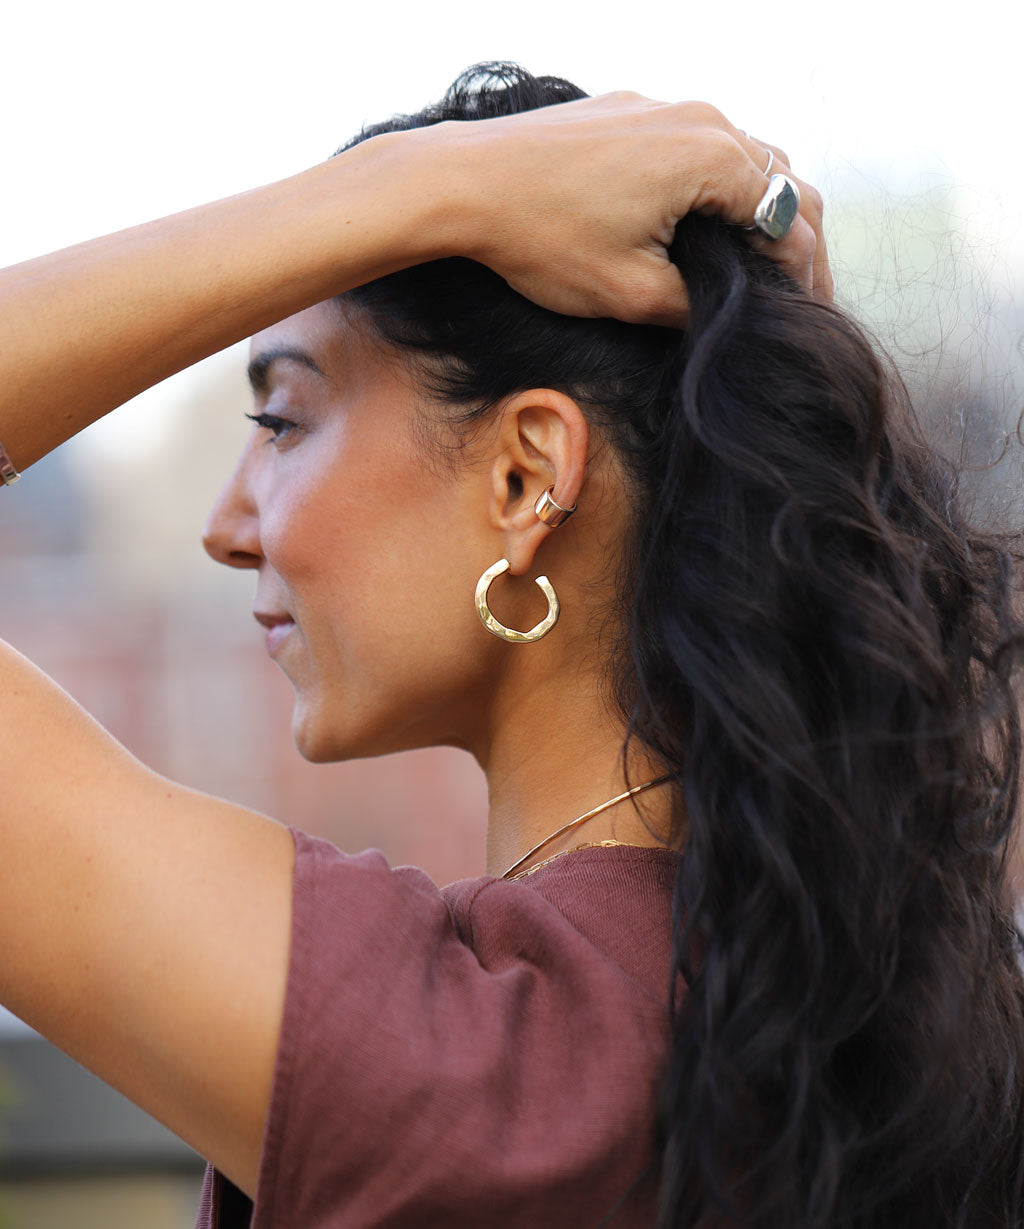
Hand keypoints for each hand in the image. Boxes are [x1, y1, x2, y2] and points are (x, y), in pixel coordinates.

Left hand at [432, 92, 830, 327]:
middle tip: (797, 294)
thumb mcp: (629, 292)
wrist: (462, 182)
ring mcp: (662, 108)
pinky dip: (714, 186)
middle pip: (779, 180)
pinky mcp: (629, 112)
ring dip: (756, 209)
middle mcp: (699, 119)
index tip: (806, 315)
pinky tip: (701, 224)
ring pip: (740, 157)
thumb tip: (723, 317)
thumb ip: (694, 304)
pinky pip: (694, 144)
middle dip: (793, 239)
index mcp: (712, 159)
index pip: (791, 218)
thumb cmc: (541, 237)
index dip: (806, 274)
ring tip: (756, 263)